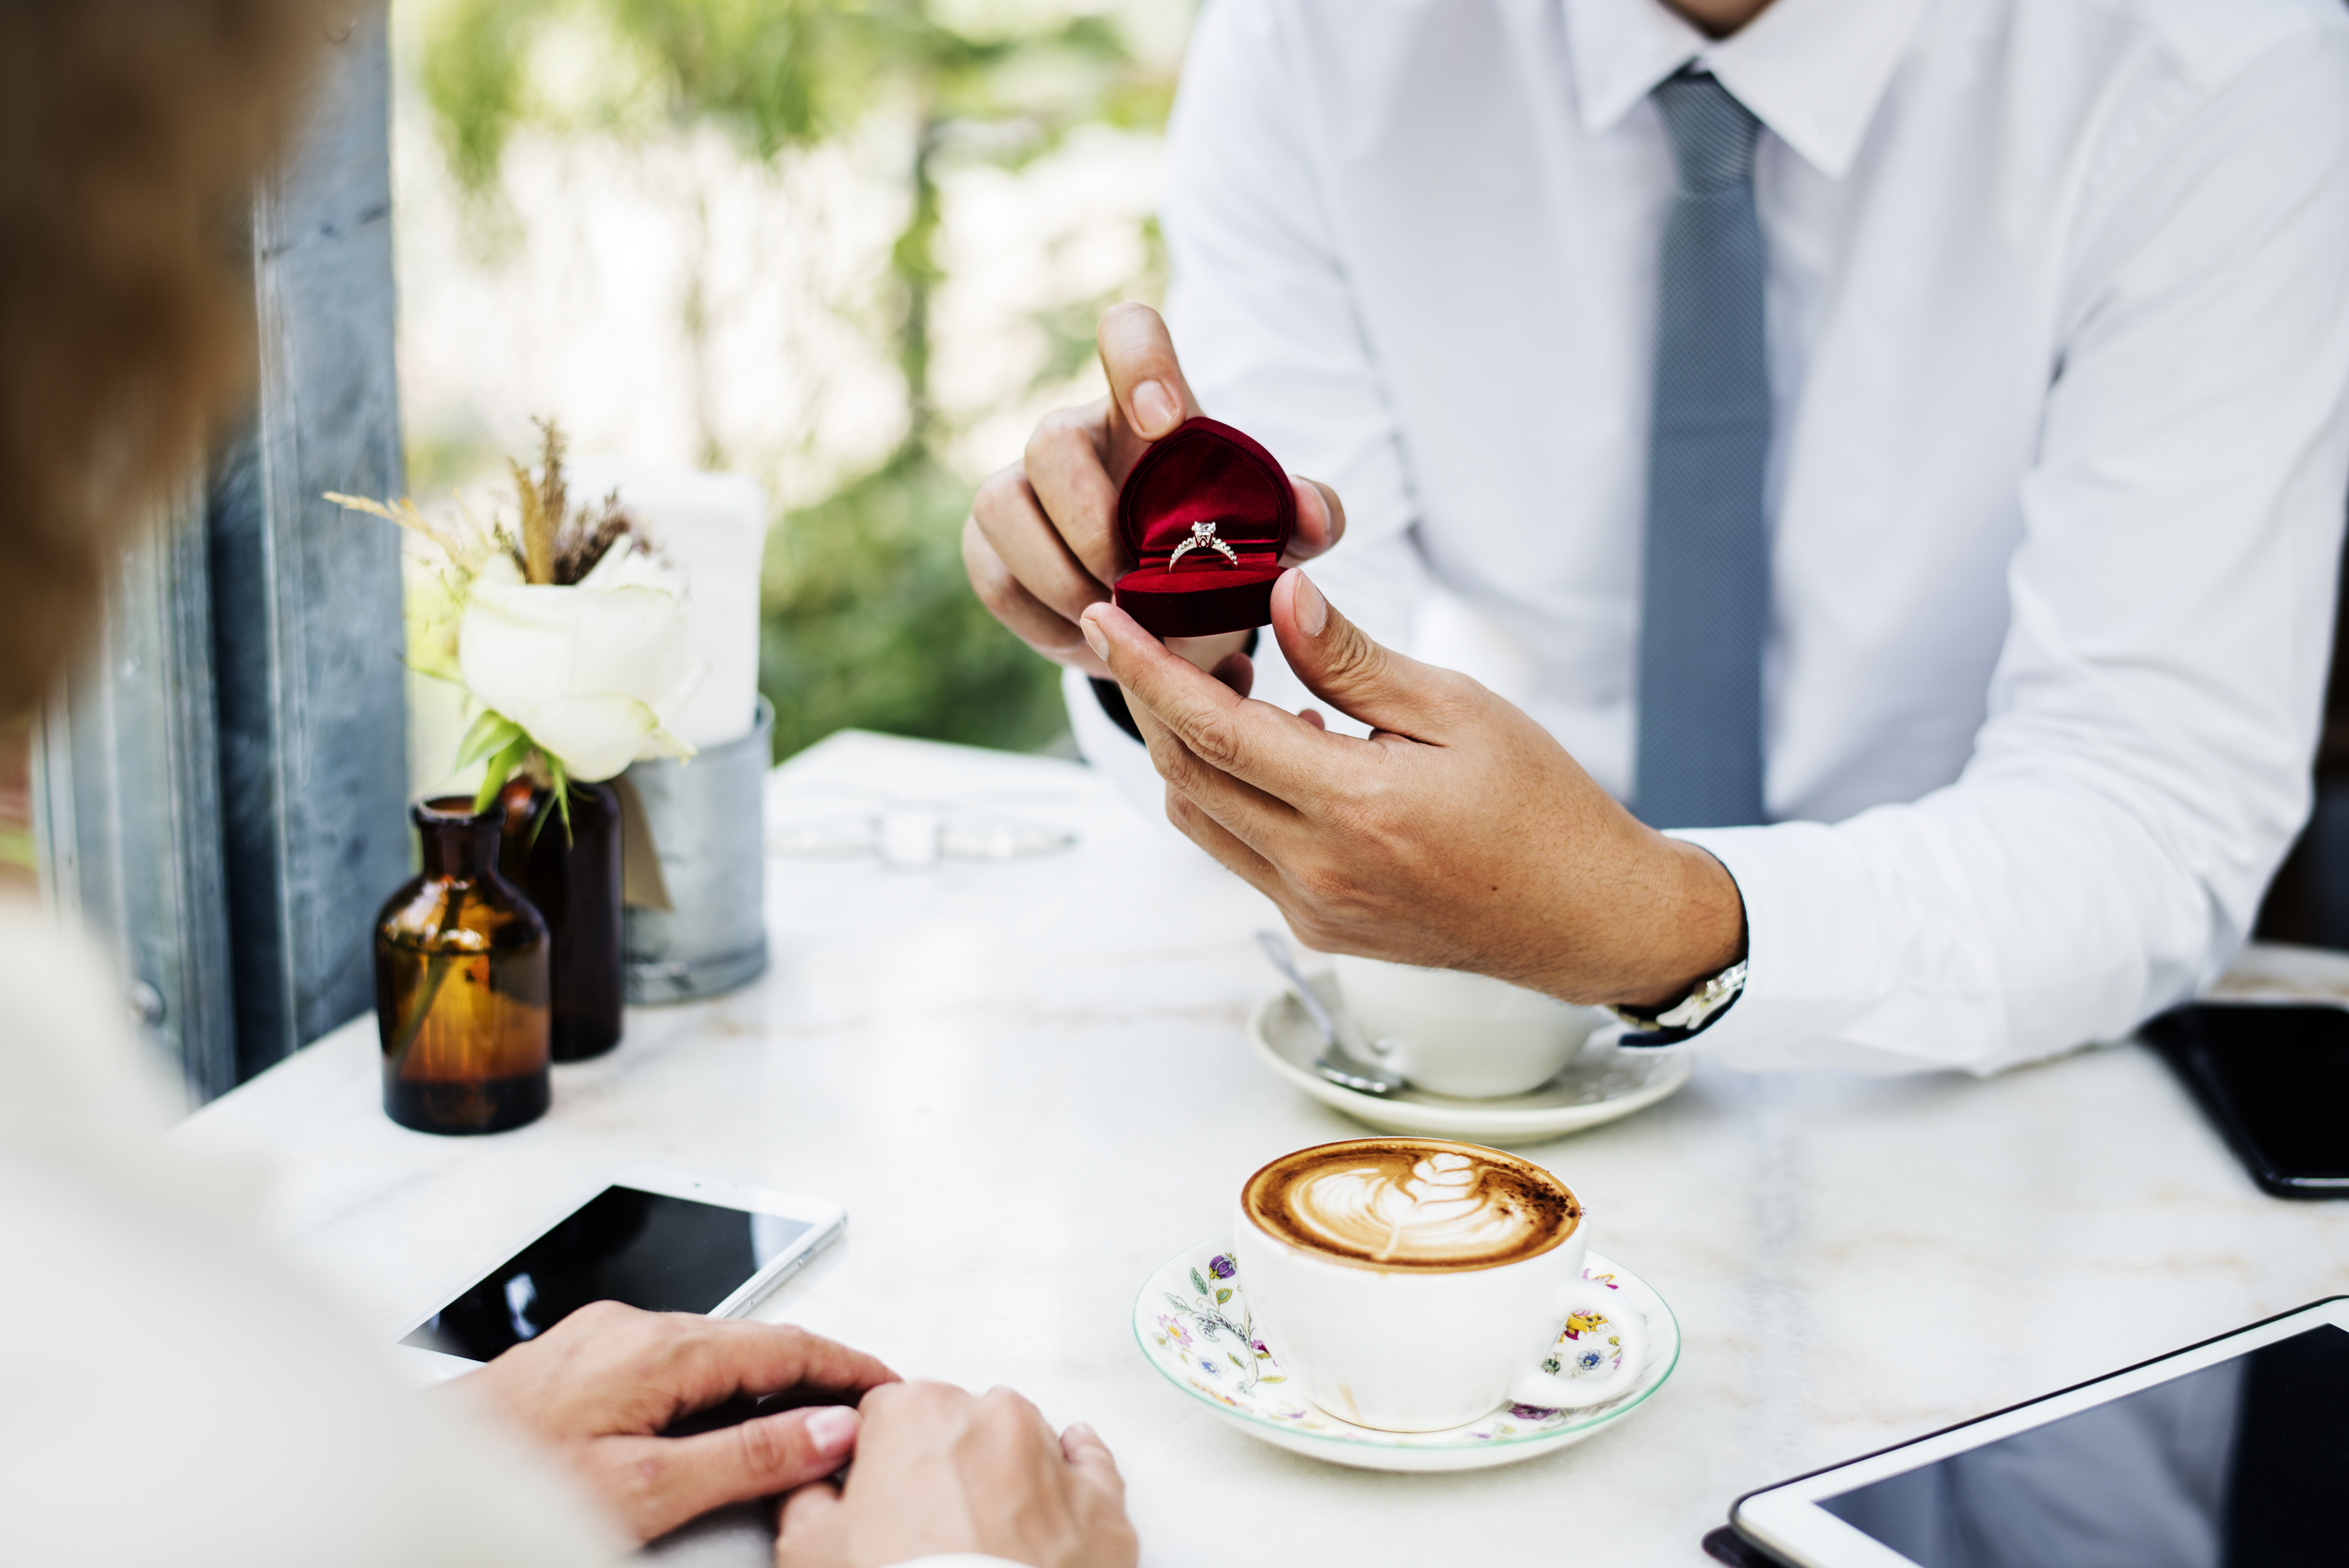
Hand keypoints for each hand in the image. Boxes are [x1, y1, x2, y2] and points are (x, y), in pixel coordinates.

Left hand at [454, 1302, 898, 1542]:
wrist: (412, 1478)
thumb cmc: (514, 1485)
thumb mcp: (645, 1488)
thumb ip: (745, 1456)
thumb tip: (828, 1428)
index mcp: (658, 1348)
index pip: (786, 1344)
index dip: (848, 1367)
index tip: (889, 1387)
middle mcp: (631, 1326)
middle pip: (752, 1342)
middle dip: (813, 1373)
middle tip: (860, 1412)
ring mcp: (600, 1339)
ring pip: (710, 1351)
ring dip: (763, 1381)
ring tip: (803, 1422)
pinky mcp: (576, 1360)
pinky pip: (670, 1362)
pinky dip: (714, 1387)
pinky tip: (720, 1421)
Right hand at [773, 1382, 1135, 1567]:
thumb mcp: (809, 1548)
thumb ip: (807, 1496)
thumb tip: (812, 1487)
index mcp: (916, 1412)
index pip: (885, 1413)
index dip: (877, 1458)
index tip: (876, 1492)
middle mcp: (992, 1418)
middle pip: (958, 1424)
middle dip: (942, 1464)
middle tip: (923, 1527)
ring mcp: (1053, 1458)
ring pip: (1024, 1442)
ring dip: (1004, 1476)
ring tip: (980, 1537)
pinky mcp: (1101, 1504)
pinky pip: (1092, 1469)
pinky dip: (1072, 1482)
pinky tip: (1053, 1502)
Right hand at [963, 301, 1345, 679]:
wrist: (1163, 619)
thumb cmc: (1215, 554)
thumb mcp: (1275, 539)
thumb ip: (1306, 518)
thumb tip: (1312, 516)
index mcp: (1146, 407)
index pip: (1128, 332)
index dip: (1137, 362)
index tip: (1164, 423)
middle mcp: (1075, 434)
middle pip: (1050, 439)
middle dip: (1091, 522)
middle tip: (1135, 581)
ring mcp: (1018, 487)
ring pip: (1001, 506)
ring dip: (1061, 576)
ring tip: (1114, 618)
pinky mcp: (987, 547)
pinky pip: (993, 576)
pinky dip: (1042, 618)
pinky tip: (1088, 637)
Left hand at [1079, 571, 1745, 1007]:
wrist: (1588, 917)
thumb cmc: (1542, 806)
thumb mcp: (1461, 709)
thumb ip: (1357, 660)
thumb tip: (1283, 599)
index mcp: (1357, 809)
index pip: (1215, 732)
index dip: (1147, 672)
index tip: (1104, 621)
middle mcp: (1319, 871)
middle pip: (1186, 778)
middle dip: (1153, 702)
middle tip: (1155, 638)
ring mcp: (1314, 909)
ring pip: (1202, 819)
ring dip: (1190, 751)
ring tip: (1227, 684)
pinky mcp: (1319, 928)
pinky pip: (1242, 852)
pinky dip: (1236, 793)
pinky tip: (1283, 747)